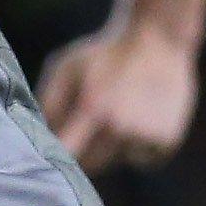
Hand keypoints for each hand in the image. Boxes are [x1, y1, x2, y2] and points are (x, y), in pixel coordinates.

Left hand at [38, 24, 199, 172]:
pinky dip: (137, 147)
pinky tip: (139, 119)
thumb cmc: (103, 54)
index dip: (56, 161)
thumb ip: (48, 101)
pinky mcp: (166, 140)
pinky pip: (142, 158)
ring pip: (117, 161)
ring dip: (112, 149)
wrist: (157, 41)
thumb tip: (38, 136)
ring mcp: (146, 135)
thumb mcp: (66, 67)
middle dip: (82, 154)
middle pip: (91, 165)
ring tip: (118, 115)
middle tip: (84, 131)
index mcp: (92, 109)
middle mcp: (120, 127)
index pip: (67, 154)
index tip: (48, 159)